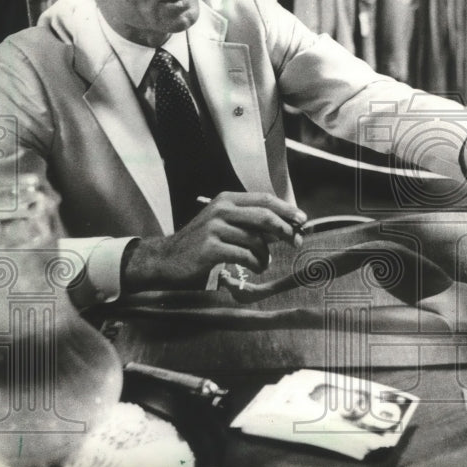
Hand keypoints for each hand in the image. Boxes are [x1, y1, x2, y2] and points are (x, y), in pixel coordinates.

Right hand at [124, 192, 306, 289]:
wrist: (165, 260)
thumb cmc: (200, 243)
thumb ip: (249, 222)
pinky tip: (254, 268)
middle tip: (295, 242)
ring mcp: (214, 228)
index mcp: (226, 199)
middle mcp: (220, 210)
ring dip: (266, 255)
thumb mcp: (223, 224)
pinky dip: (255, 264)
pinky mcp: (210, 249)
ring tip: (262, 263)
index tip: (302, 220)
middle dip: (285, 230)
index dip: (286, 209)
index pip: (264, 199)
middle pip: (264, 216)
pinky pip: (245, 256)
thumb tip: (286, 227)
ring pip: (256, 240)